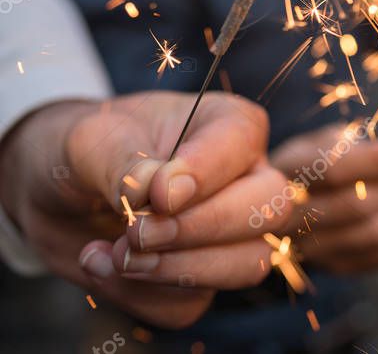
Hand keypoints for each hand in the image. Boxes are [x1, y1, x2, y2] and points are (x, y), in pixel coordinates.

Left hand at [0, 91, 287, 328]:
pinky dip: (138, 295)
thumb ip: (128, 163)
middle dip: (202, 228)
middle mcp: (245, 178)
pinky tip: (101, 263)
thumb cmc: (85, 150)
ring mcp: (230, 234)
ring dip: (177, 270)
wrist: (55, 196)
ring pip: (245, 265)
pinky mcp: (200, 280)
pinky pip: (190, 304)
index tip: (157, 195)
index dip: (205, 175)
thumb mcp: (91, 141)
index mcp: (230, 126)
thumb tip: (167, 193)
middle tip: (137, 231)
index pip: (242, 143)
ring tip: (117, 253)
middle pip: (269, 209)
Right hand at [271, 127, 377, 272]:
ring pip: (375, 234)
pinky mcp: (335, 266)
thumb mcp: (323, 141)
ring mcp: (312, 248)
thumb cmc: (315, 164)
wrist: (286, 212)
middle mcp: (291, 217)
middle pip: (357, 206)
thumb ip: (355, 144)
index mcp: (287, 174)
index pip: (336, 168)